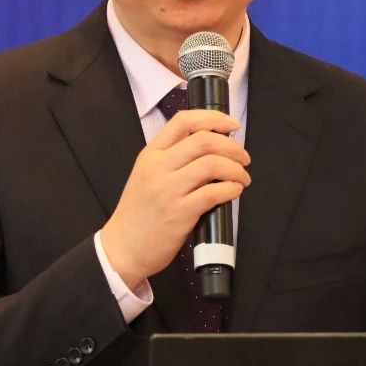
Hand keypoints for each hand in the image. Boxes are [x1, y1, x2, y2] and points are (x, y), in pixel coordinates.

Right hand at [101, 109, 248, 288]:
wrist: (123, 248)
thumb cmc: (138, 214)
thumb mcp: (145, 175)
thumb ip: (171, 159)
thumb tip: (212, 148)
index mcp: (150, 154)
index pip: (183, 121)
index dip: (213, 118)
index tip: (231, 125)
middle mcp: (158, 168)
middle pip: (204, 140)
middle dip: (232, 147)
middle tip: (243, 157)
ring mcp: (168, 190)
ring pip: (212, 164)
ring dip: (236, 169)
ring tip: (242, 178)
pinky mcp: (179, 213)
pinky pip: (214, 193)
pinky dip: (231, 189)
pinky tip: (234, 191)